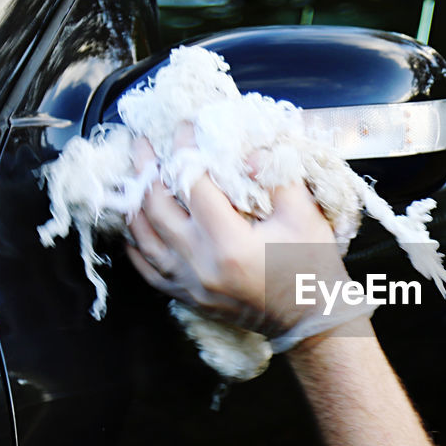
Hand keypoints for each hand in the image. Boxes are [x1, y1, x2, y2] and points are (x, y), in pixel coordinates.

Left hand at [125, 124, 351, 337]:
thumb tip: (247, 151)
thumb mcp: (304, 214)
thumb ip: (275, 176)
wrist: (312, 319)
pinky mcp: (189, 297)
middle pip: (156, 208)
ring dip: (135, 203)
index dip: (184, 150)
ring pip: (144, 238)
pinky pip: (148, 271)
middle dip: (146, 169)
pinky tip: (134, 225)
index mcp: (230, 244)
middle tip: (142, 143)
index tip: (183, 126)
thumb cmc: (312, 265)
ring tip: (133, 175)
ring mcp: (190, 285)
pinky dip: (136, 245)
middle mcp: (200, 266)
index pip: (193, 184)